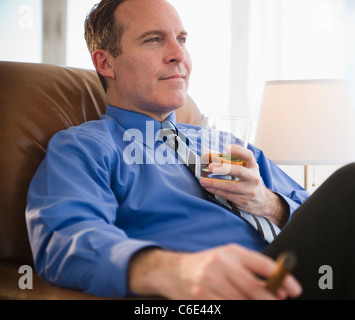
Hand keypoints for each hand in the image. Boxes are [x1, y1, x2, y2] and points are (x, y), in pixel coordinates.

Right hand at [128, 245, 301, 299]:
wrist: (175, 271)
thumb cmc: (207, 264)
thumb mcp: (228, 259)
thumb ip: (251, 269)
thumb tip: (279, 288)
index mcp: (232, 252)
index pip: (263, 264)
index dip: (282, 278)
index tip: (295, 290)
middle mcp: (221, 264)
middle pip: (255, 289)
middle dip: (270, 300)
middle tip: (277, 303)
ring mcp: (210, 281)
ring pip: (242, 302)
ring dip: (252, 306)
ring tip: (253, 302)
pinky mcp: (202, 297)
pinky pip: (227, 307)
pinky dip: (236, 307)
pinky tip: (236, 304)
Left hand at [200, 144, 288, 226]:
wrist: (262, 201)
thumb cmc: (247, 180)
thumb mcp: (243, 169)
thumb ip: (226, 160)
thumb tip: (207, 153)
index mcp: (253, 166)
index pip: (248, 155)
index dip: (238, 150)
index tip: (226, 148)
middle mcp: (253, 177)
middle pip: (239, 171)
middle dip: (223, 168)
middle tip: (210, 167)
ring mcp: (250, 190)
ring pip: (230, 186)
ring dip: (214, 183)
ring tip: (203, 180)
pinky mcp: (244, 201)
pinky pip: (227, 195)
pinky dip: (216, 191)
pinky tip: (208, 187)